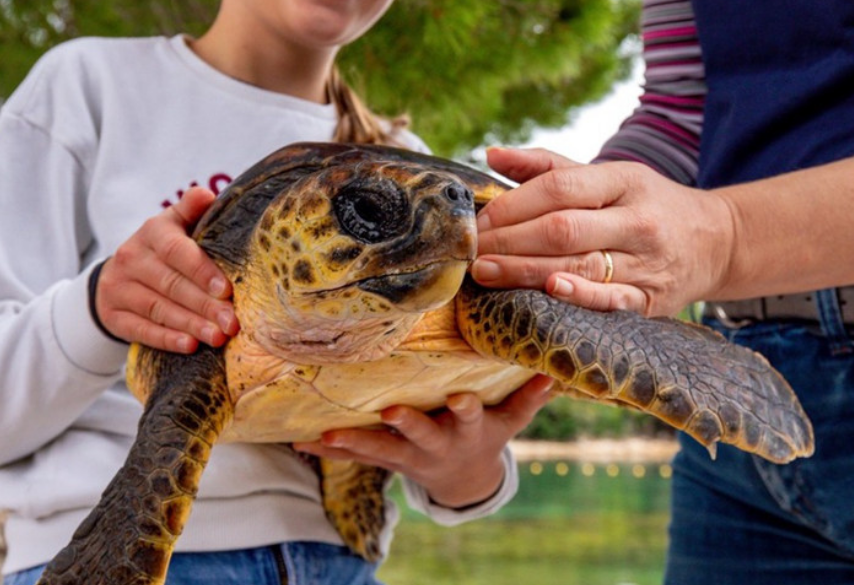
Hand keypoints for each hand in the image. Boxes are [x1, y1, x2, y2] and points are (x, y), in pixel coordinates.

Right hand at [93, 187, 238, 351]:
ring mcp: (119, 287)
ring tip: (219, 337)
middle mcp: (131, 257)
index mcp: (152, 232)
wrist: (118, 275)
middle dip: (205, 305)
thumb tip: (207, 194)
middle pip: (171, 284)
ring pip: (159, 309)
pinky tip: (190, 345)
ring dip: (191, 325)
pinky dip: (167, 339)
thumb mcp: (175, 225)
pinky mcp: (114, 315)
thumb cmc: (164, 249)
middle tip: (232, 322)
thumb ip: (191, 210)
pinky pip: (141, 329)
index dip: (201, 270)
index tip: (226, 289)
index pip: (176, 250)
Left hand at [294, 375, 554, 507]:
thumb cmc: (486, 436)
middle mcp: (435, 445)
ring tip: (325, 434)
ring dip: (353, 442)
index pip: (468, 417)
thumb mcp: (509, 422)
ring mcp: (407, 455)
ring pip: (379, 450)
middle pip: (419, 436)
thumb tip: (554, 373)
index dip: (465, 408)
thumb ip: (528, 398)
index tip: (460, 398)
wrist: (461, 479)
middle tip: (389, 411)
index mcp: (466, 431)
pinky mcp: (385, 459)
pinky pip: (354, 456)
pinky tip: (299, 442)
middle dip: (406, 425)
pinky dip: (328, 450)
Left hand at [470, 147, 733, 316]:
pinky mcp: (653, 299)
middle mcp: (637, 219)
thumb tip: (492, 154)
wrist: (717, 241)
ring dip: (527, 271)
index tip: (479, 221)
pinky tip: (549, 291)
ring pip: (581, 265)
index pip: (559, 188)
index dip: (512, 205)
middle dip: (510, 241)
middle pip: (563, 229)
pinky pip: (613, 300)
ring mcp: (647, 261)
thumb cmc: (645, 204)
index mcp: (623, 180)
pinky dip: (581, 296)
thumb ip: (548, 166)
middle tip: (471, 252)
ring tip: (487, 273)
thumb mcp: (608, 175)